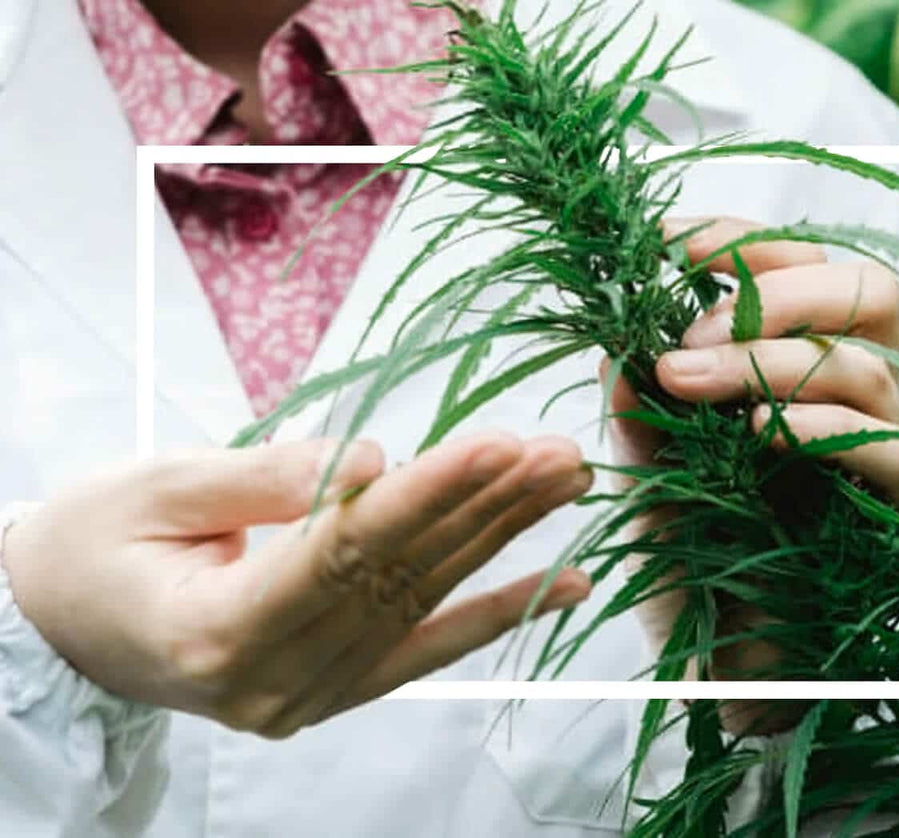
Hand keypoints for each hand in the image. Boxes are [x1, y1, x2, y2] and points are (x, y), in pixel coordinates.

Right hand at [1, 432, 591, 738]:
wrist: (54, 627)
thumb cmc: (90, 545)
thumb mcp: (153, 489)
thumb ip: (267, 478)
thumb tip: (372, 459)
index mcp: (214, 631)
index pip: (343, 553)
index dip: (424, 496)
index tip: (494, 444)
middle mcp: (270, 681)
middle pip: (399, 579)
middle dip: (485, 509)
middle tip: (558, 455)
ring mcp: (305, 697)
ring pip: (423, 604)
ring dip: (502, 540)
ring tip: (565, 483)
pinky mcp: (330, 693)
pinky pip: (426, 649)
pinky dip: (498, 611)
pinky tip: (568, 581)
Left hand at [610, 217, 898, 729]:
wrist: (732, 672)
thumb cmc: (696, 566)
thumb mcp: (646, 482)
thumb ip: (638, 420)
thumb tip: (614, 350)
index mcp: (800, 366)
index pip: (806, 267)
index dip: (745, 241)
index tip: (667, 241)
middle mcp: (851, 397)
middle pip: (868, 289)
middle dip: (779, 283)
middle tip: (692, 320)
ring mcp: (879, 451)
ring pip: (869, 365)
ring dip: (772, 358)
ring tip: (689, 379)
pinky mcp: (898, 514)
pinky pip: (892, 450)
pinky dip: (822, 428)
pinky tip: (759, 435)